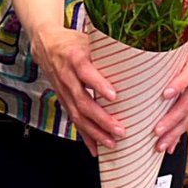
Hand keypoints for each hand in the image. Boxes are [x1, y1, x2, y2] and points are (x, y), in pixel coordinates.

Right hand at [31, 25, 125, 156]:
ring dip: (95, 131)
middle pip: (82, 101)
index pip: (85, 71)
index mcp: (74, 57)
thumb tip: (141, 48)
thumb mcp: (89, 38)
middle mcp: (67, 76)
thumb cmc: (72, 41)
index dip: (98, 84)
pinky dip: (85, 136)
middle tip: (120, 129)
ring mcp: (64, 91)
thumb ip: (109, 46)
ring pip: (77, 115)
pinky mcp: (64, 101)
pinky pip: (74, 120)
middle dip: (102, 118)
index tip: (114, 96)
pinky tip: (95, 148)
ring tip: (112, 142)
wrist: (45, 44)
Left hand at [154, 20, 187, 153]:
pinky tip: (169, 146)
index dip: (178, 84)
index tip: (165, 94)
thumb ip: (164, 39)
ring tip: (160, 145)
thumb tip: (137, 37)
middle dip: (172, 118)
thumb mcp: (183, 36)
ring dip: (175, 131)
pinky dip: (180, 134)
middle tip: (156, 130)